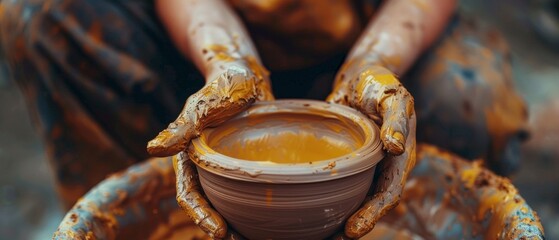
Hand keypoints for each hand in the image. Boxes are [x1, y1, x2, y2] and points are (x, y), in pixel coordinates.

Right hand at [147, 61, 272, 237]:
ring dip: (239, 221)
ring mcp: (227, 166)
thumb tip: (152, 149)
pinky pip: (250, 188)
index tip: (220, 232)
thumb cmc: (223, 84)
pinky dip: (257, 204)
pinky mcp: (246, 163)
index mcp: (190, 156)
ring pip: (230, 201)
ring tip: (255, 237)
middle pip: (209, 203)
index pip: (189, 193)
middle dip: (220, 226)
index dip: (201, 214)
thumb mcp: (204, 105)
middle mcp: (207, 166)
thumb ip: (181, 128)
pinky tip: (274, 215)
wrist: (246, 74)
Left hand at [327, 63, 415, 238]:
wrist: (363, 73)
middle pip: (372, 203)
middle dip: (356, 223)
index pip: (389, 193)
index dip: (373, 213)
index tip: (352, 230)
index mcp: (400, 157)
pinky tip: (308, 206)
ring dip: (341, 216)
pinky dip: (327, 197)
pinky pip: (339, 183)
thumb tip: (396, 148)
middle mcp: (383, 167)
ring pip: (355, 197)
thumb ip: (397, 120)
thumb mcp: (392, 95)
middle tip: (333, 239)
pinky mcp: (349, 160)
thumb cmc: (379, 83)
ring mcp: (366, 166)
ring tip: (320, 235)